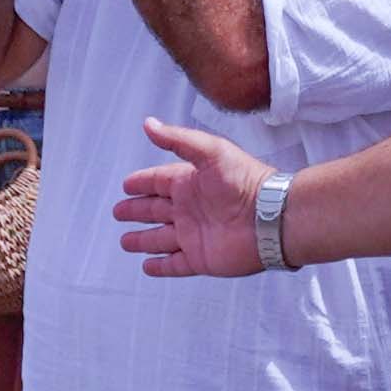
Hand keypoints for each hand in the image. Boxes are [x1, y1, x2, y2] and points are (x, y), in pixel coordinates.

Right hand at [114, 118, 272, 278]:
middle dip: (136, 210)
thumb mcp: (211, 152)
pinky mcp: (200, 259)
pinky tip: (147, 266)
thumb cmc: (244, 180)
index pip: (159, 181)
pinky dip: (161, 266)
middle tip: (118, 212)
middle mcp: (190, 208)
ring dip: (143, 240)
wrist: (271, 217)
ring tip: (125, 241)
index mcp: (190, 182)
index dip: (142, 183)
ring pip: (160, 238)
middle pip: (155, 210)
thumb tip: (148, 124)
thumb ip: (178, 140)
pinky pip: (175, 264)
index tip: (126, 185)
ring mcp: (194, 235)